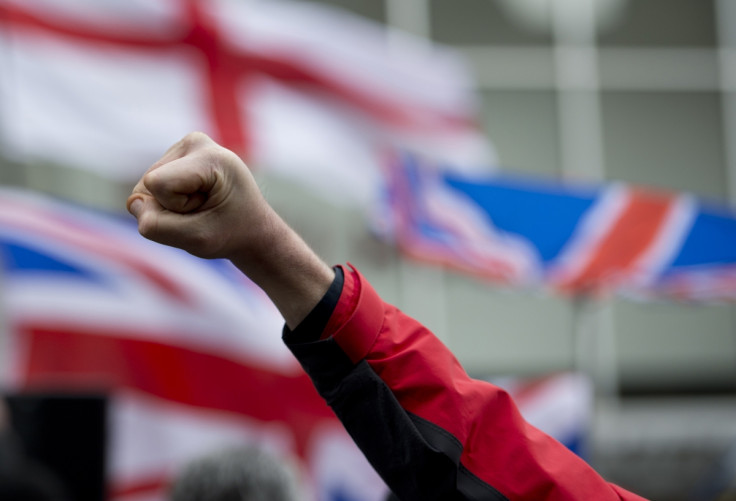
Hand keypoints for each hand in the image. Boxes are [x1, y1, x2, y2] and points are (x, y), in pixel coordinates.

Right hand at [127, 132, 272, 260]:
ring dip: (170, 207)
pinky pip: (148, 188)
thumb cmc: (231, 233)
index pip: (158, 184)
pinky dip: (167, 203)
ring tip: (201, 207)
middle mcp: (195, 142)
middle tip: (205, 212)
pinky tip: (194, 201)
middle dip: (172, 209)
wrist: (252, 228)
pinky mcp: (175, 156)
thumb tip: (133, 204)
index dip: (177, 209)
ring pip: (146, 188)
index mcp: (210, 156)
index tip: (208, 210)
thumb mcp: (198, 239)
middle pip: (149, 185)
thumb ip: (157, 225)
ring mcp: (184, 147)